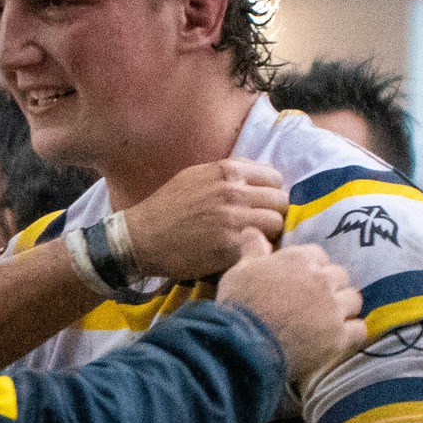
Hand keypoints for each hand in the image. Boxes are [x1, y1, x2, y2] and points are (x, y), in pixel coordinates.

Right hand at [122, 159, 286, 280]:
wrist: (141, 238)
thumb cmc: (167, 207)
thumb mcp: (195, 176)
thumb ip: (229, 175)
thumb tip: (262, 178)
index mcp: (226, 171)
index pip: (275, 178)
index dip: (269, 193)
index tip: (259, 205)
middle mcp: (233, 192)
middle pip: (281, 201)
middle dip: (271, 213)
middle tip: (256, 225)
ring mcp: (234, 220)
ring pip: (277, 224)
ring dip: (267, 233)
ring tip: (250, 239)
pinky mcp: (232, 246)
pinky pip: (263, 246)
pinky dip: (257, 250)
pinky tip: (241, 252)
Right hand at [214, 232, 364, 383]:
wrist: (243, 345)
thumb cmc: (238, 305)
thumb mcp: (239, 271)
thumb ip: (253, 250)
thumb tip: (252, 230)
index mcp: (298, 260)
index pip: (317, 255)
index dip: (310, 267)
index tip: (299, 279)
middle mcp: (322, 279)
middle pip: (340, 276)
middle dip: (330, 285)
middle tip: (313, 300)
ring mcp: (334, 308)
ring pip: (354, 300)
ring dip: (343, 307)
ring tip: (327, 319)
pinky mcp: (340, 336)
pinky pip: (359, 330)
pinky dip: (351, 333)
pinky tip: (338, 337)